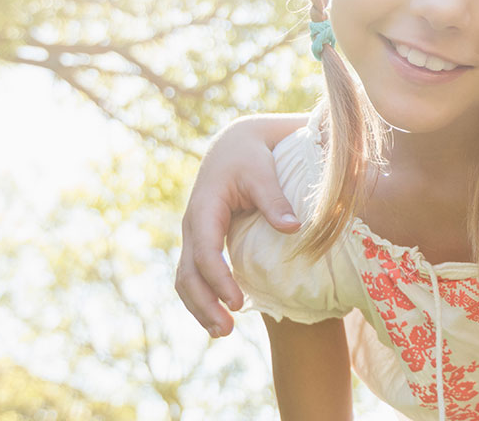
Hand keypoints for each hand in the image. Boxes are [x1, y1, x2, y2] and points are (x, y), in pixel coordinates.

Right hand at [175, 115, 302, 337]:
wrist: (233, 146)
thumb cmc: (251, 158)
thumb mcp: (263, 172)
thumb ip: (275, 199)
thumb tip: (293, 228)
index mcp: (204, 210)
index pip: (205, 252)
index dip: (219, 279)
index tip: (238, 302)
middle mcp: (193, 226)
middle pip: (187, 274)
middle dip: (204, 304)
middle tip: (226, 330)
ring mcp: (194, 236)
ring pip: (185, 279)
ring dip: (200, 307)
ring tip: (222, 331)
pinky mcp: (202, 242)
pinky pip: (194, 275)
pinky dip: (203, 297)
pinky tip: (220, 314)